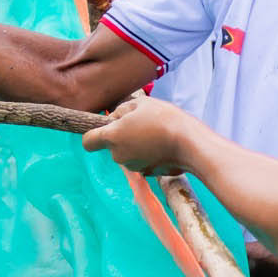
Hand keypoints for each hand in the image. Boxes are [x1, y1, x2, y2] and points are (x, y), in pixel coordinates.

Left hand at [81, 96, 199, 175]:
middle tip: (142, 123)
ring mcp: (132, 166)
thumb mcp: (142, 104)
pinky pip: (142, 161)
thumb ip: (122, 110)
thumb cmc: (164, 119)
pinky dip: (148, 154)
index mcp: (112, 137)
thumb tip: (115, 118)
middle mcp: (118, 155)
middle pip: (112, 146)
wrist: (189, 143)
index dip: (93, 135)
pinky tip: (162, 146)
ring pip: (128, 153)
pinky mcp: (147, 173)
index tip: (106, 129)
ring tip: (156, 133)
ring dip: (136, 144)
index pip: (88, 142)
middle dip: (123, 136)